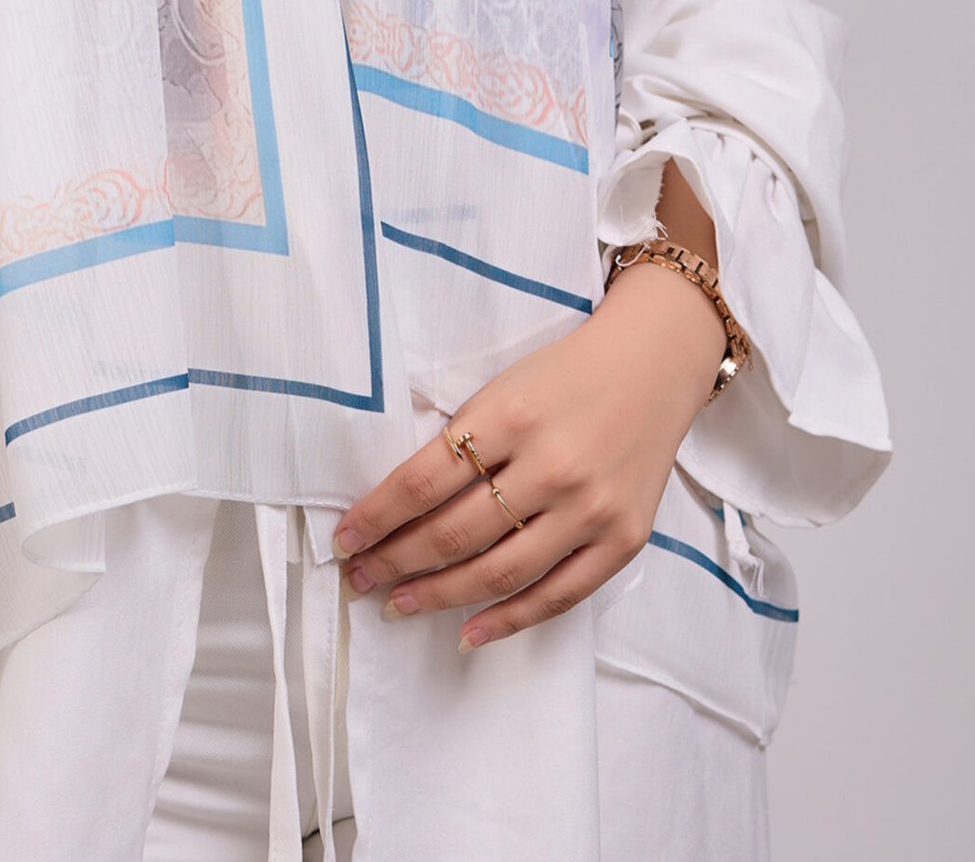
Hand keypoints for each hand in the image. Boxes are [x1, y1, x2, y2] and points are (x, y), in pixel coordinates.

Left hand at [330, 257, 728, 650]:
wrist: (652, 365)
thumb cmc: (564, 375)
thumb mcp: (503, 387)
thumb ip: (464, 441)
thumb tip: (400, 505)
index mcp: (510, 415)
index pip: (425, 479)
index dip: (378, 515)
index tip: (345, 538)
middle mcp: (552, 465)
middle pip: (456, 531)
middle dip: (397, 560)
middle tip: (359, 577)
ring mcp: (590, 508)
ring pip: (499, 572)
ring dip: (438, 595)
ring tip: (397, 604)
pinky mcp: (622, 540)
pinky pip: (557, 595)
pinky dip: (507, 620)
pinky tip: (467, 633)